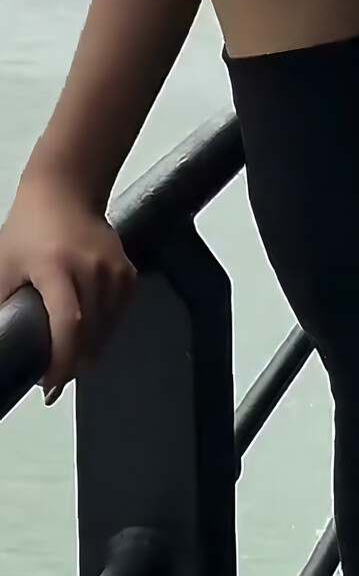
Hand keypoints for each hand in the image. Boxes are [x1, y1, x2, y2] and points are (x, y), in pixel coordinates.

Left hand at [0, 168, 136, 400]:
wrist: (64, 191)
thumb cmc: (27, 230)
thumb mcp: (3, 265)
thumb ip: (2, 304)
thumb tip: (3, 343)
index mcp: (56, 267)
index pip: (69, 324)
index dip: (62, 360)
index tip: (49, 384)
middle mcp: (91, 269)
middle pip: (91, 334)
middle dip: (73, 363)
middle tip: (55, 379)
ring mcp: (115, 270)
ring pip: (108, 329)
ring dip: (89, 351)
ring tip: (69, 360)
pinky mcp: (128, 273)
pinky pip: (118, 316)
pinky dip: (104, 332)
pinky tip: (88, 336)